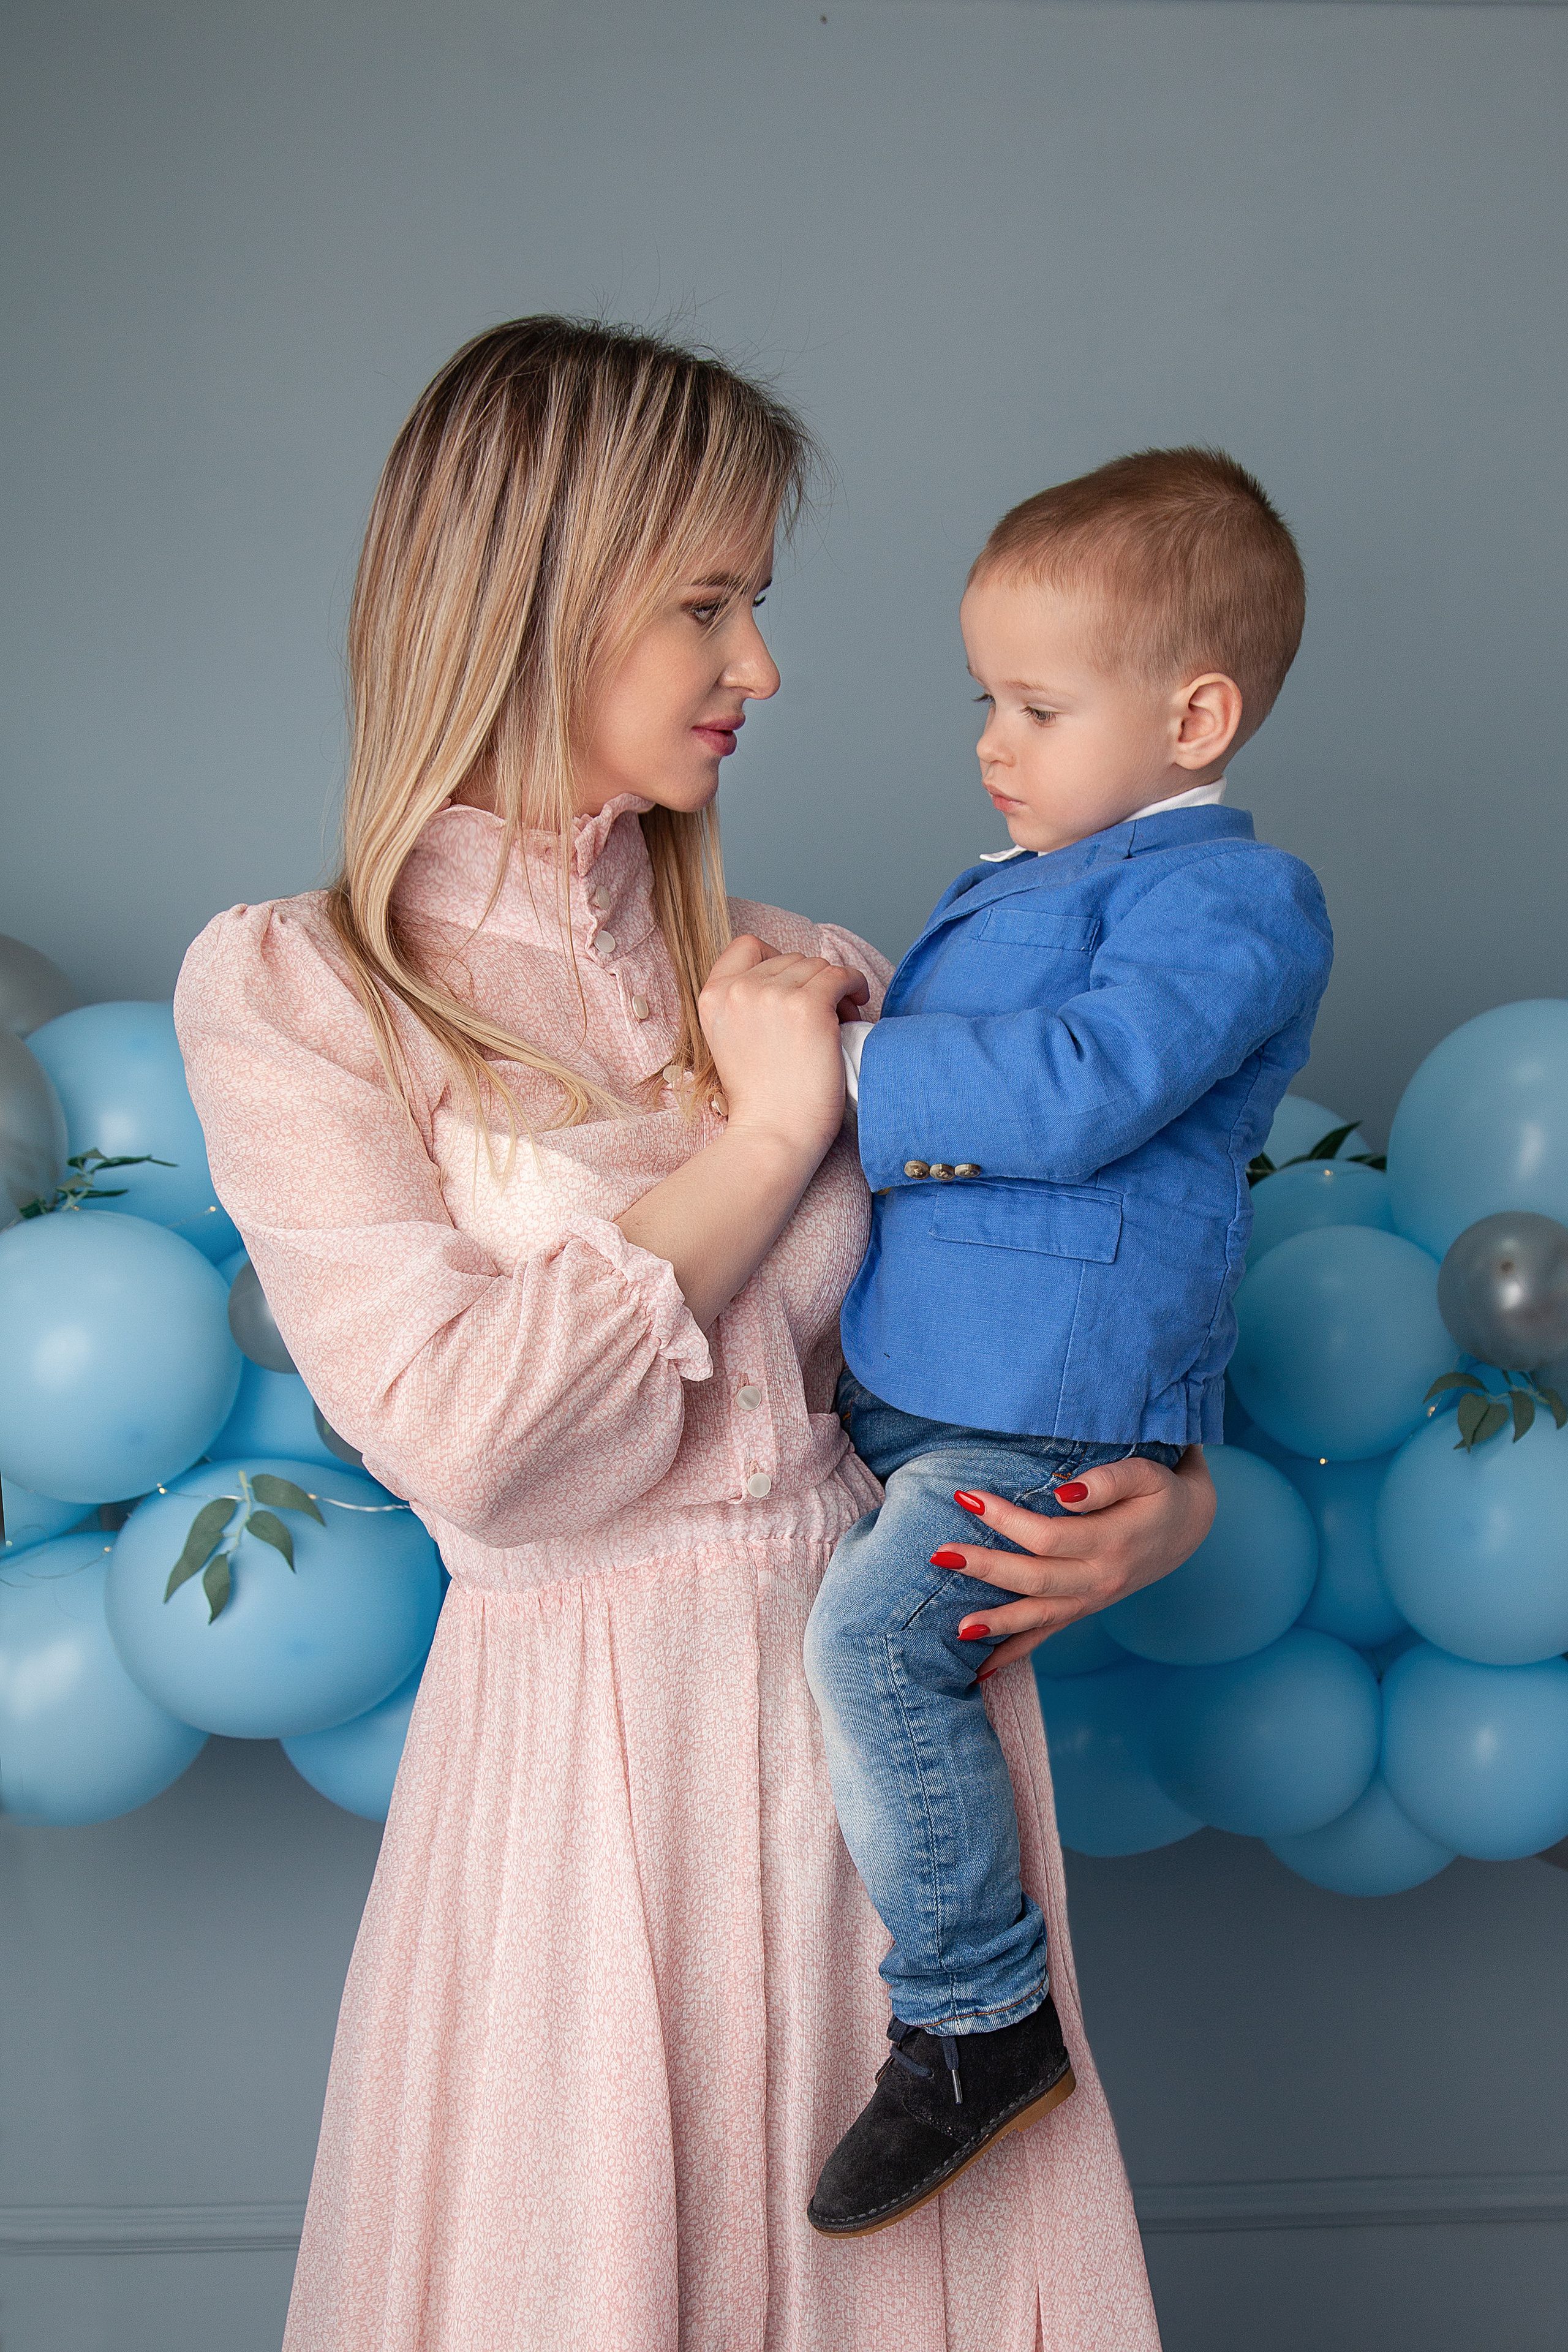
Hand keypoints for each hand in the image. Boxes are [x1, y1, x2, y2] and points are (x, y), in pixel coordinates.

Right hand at [699, 933, 868, 1160]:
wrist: (772, 1134)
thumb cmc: (761, 1099)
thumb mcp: (730, 1040)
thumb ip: (744, 1006)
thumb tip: (792, 976)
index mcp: (713, 996)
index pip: (747, 945)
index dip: (776, 958)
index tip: (795, 982)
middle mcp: (739, 989)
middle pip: (790, 958)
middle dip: (810, 981)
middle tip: (823, 1014)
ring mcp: (773, 995)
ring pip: (818, 966)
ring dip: (833, 988)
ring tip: (837, 1019)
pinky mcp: (808, 1007)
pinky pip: (841, 975)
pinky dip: (855, 985)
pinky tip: (857, 1003)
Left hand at [948, 1447, 1217, 1673]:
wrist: (1190, 1525)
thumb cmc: (1160, 1493)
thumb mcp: (1146, 1475)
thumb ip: (1107, 1481)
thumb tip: (1064, 1494)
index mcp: (1111, 1542)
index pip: (1047, 1536)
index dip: (1005, 1518)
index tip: (967, 1496)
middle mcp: (1101, 1579)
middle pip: (1034, 1579)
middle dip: (984, 1568)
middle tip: (939, 1554)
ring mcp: (1092, 1601)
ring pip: (1039, 1617)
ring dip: (997, 1622)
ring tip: (957, 1628)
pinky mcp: (1085, 1610)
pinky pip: (1048, 1636)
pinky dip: (1015, 1653)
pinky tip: (982, 1671)